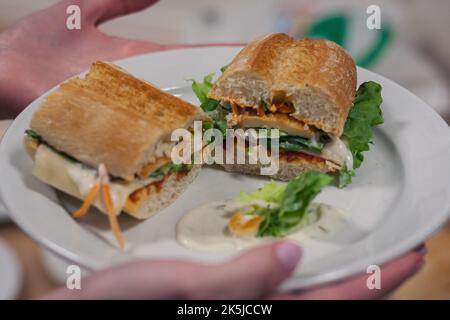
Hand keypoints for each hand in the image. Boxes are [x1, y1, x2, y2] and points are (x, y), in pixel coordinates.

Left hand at [0, 0, 236, 117]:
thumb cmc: (35, 42)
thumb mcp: (80, 9)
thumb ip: (118, 1)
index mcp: (132, 60)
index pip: (180, 56)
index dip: (209, 54)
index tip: (240, 54)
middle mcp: (132, 88)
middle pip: (180, 91)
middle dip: (214, 96)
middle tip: (250, 100)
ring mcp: (119, 109)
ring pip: (165, 116)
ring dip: (195, 121)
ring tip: (231, 125)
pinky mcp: (101, 125)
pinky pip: (135, 134)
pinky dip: (158, 139)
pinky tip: (184, 144)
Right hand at [41, 241, 423, 298]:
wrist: (89, 312)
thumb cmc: (120, 305)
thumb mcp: (173, 290)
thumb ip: (237, 282)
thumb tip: (294, 255)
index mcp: (253, 315)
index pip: (333, 302)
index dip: (376, 280)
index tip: (413, 252)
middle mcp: (256, 311)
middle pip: (328, 300)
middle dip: (365, 275)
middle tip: (395, 243)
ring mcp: (244, 304)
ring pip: (307, 292)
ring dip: (336, 268)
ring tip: (359, 239)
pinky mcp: (226, 296)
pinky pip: (278, 285)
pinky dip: (299, 264)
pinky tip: (300, 243)